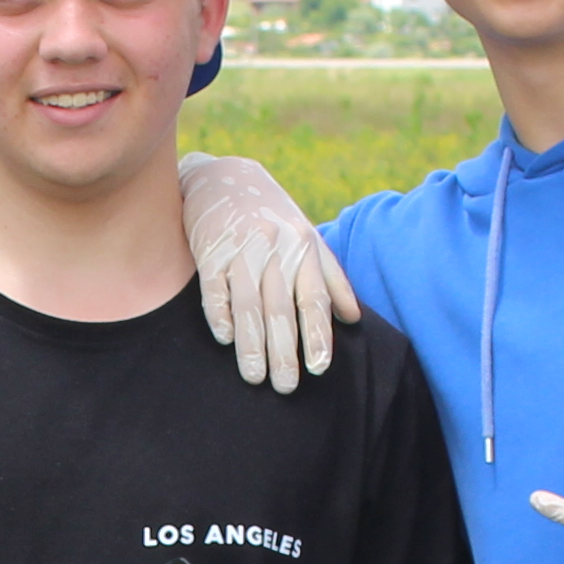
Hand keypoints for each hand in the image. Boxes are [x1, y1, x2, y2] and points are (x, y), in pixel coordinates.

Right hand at [180, 152, 362, 392]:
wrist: (222, 176)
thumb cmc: (271, 214)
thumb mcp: (307, 236)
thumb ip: (331, 277)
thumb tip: (353, 318)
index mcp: (303, 248)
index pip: (313, 298)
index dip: (316, 334)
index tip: (318, 368)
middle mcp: (276, 249)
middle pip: (280, 308)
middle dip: (283, 351)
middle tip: (286, 387)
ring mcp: (241, 248)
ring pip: (249, 304)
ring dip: (251, 344)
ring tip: (254, 377)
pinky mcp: (209, 249)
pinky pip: (215, 288)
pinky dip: (221, 314)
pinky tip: (226, 339)